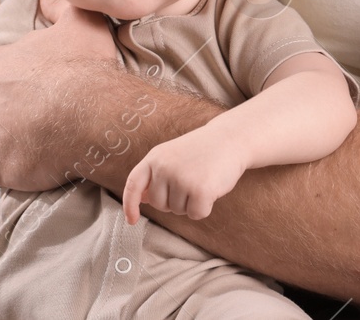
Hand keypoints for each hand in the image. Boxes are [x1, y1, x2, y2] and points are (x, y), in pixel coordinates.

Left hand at [0, 0, 119, 191]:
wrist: (94, 116)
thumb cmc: (86, 69)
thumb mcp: (78, 21)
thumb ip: (59, 4)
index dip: (22, 82)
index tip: (44, 90)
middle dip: (14, 114)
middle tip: (46, 120)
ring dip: (15, 144)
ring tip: (46, 145)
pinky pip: (1, 171)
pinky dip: (16, 171)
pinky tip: (41, 165)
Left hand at [121, 129, 246, 223]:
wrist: (230, 140)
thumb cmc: (201, 151)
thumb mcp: (171, 156)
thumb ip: (155, 175)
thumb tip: (142, 199)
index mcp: (154, 158)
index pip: (133, 184)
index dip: (130, 204)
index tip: (132, 220)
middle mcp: (164, 168)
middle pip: (159, 205)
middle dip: (173, 201)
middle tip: (190, 181)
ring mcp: (181, 179)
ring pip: (178, 211)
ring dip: (191, 203)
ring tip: (201, 180)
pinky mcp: (200, 191)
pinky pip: (196, 214)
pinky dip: (205, 208)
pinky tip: (211, 189)